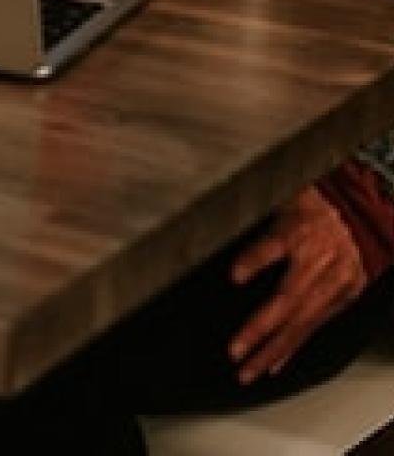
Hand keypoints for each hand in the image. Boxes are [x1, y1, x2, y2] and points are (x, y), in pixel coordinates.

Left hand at [228, 184, 366, 381]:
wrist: (359, 215)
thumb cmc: (310, 205)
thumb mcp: (280, 198)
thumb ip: (254, 215)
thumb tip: (209, 225)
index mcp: (301, 230)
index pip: (275, 246)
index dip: (255, 261)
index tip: (234, 277)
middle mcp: (320, 261)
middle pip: (288, 299)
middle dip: (260, 329)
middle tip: (235, 350)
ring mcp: (334, 284)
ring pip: (301, 323)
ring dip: (272, 350)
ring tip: (248, 370)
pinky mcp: (342, 299)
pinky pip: (313, 328)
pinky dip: (291, 349)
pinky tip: (273, 366)